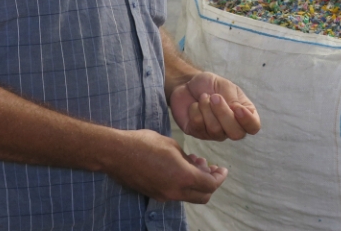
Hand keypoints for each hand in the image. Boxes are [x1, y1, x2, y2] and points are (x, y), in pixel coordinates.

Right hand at [107, 129, 226, 203]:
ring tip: (193, 163)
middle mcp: (175, 191)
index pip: (210, 184)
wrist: (117, 153)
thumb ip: (187, 158)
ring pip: (189, 196)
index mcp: (182, 177)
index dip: (220, 177)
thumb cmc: (144, 143)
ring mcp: (164, 195)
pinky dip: (184, 185)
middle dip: (211, 183)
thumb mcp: (172, 145)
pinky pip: (177, 194)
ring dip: (197, 183)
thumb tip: (195, 164)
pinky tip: (179, 168)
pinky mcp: (154, 194)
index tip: (223, 169)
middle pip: (203, 196)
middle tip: (212, 168)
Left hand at [169, 72, 260, 140]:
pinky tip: (194, 105)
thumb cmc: (210, 84)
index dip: (247, 121)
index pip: (253, 126)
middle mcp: (231, 126)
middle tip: (214, 97)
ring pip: (216, 130)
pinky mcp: (198, 133)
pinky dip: (195, 111)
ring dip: (207, 109)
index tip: (237, 108)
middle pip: (236, 134)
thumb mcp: (225, 86)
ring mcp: (215, 132)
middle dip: (223, 114)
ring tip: (203, 97)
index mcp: (243, 113)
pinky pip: (199, 127)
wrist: (187, 83)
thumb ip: (234, 100)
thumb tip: (239, 112)